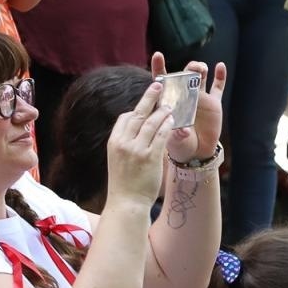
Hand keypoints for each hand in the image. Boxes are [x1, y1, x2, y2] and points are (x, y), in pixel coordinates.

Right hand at [104, 79, 175, 207]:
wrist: (126, 202)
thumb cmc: (124, 183)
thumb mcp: (117, 159)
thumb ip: (126, 143)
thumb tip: (138, 131)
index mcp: (114, 141)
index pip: (125, 118)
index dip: (137, 109)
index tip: (146, 102)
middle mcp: (123, 142)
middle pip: (138, 114)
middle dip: (149, 98)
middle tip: (158, 85)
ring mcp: (136, 149)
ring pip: (151, 123)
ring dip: (162, 112)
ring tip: (171, 105)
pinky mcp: (150, 157)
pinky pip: (161, 136)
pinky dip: (167, 126)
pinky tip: (173, 121)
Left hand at [151, 53, 226, 164]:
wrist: (196, 151)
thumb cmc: (178, 143)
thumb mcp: (174, 139)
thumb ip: (177, 134)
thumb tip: (183, 131)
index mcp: (170, 100)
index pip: (162, 80)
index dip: (159, 67)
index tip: (158, 55)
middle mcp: (184, 95)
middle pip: (184, 75)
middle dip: (187, 69)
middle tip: (192, 69)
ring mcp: (200, 97)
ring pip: (200, 77)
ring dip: (200, 69)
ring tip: (201, 68)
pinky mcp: (214, 103)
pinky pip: (218, 87)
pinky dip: (220, 76)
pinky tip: (220, 66)